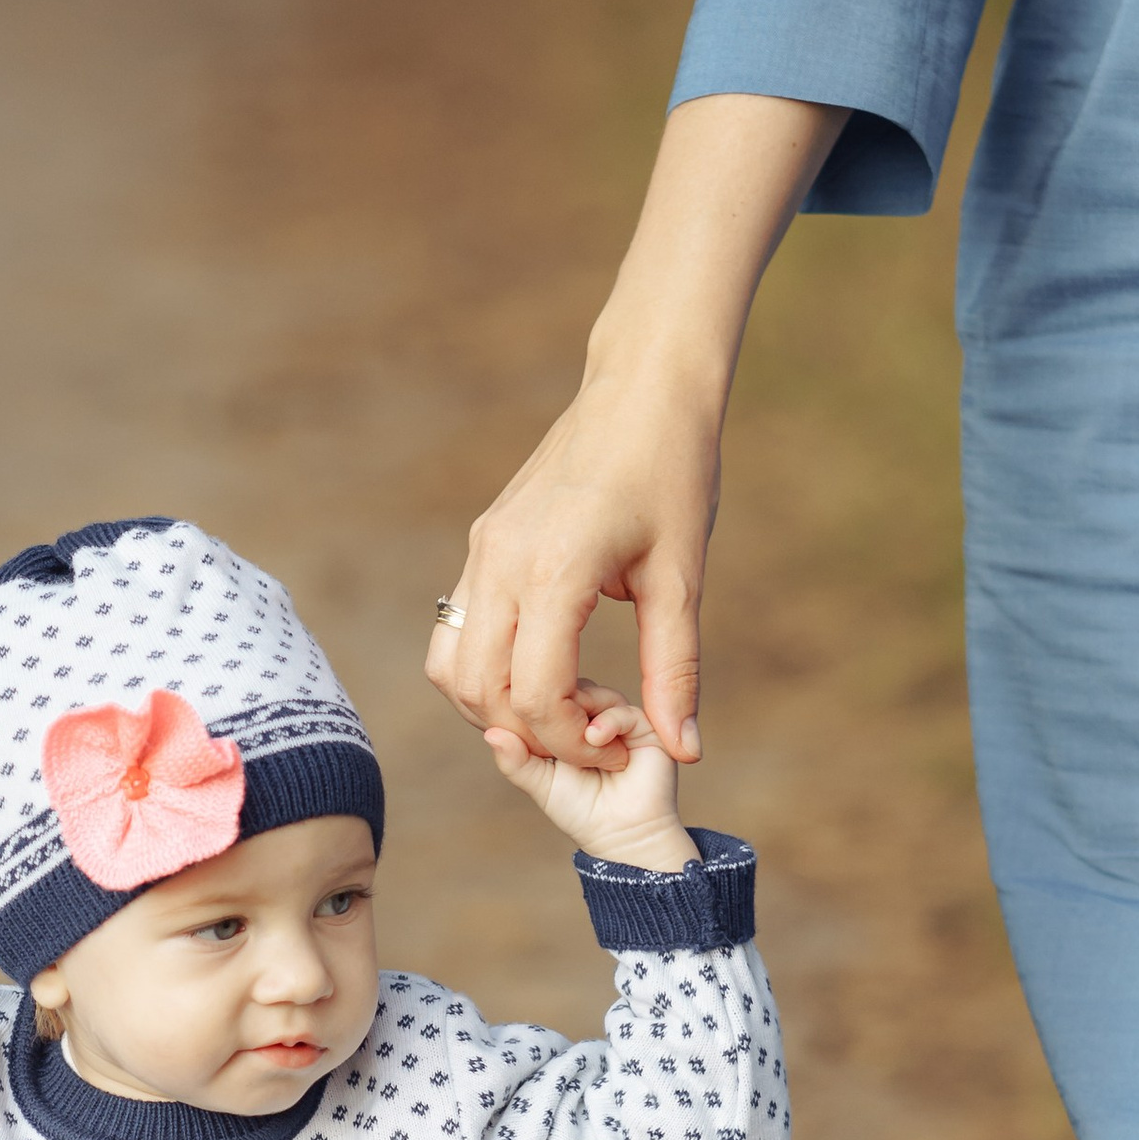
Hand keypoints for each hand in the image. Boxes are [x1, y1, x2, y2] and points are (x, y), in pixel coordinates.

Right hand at [425, 91, 847, 770]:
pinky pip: (454, 632)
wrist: (640, 390)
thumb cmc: (673, 472)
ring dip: (496, 708)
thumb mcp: (682, 576)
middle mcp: (501, 563)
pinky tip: (543, 670)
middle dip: (531, 734)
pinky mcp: (481, 545)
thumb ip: (675, 669)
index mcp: (554, 571)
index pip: (535, 694)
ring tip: (562, 707)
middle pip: (481, 692)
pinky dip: (484, 671)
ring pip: (452, 668)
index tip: (615, 744)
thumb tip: (686, 749)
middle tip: (590, 732)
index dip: (571, 741)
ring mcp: (482, 552)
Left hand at [482, 682, 696, 868]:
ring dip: (581, 711)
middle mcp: (591, 717)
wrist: (621, 835)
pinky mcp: (643, 728)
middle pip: (567, 686)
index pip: (544, 696)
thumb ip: (516, 760)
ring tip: (579, 741)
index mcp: (564, 726)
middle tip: (550, 732)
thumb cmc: (579, 811)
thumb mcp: (539, 784)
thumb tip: (489, 733)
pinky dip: (608, 720)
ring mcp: (617, 720)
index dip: (533, 706)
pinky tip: (595, 738)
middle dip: (556, 705)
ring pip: (593, 692)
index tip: (525, 724)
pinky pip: (622, 708)